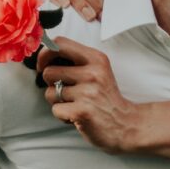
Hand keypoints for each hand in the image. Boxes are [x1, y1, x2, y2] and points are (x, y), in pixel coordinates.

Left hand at [38, 37, 139, 154]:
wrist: (126, 124)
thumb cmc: (105, 98)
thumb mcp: (97, 70)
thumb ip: (76, 61)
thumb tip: (44, 56)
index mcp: (96, 58)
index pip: (59, 44)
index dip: (44, 54)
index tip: (43, 66)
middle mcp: (92, 73)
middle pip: (49, 72)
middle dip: (51, 84)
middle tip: (66, 91)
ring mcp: (88, 92)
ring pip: (50, 93)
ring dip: (58, 102)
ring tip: (75, 104)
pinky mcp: (82, 111)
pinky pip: (56, 110)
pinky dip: (62, 116)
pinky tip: (77, 116)